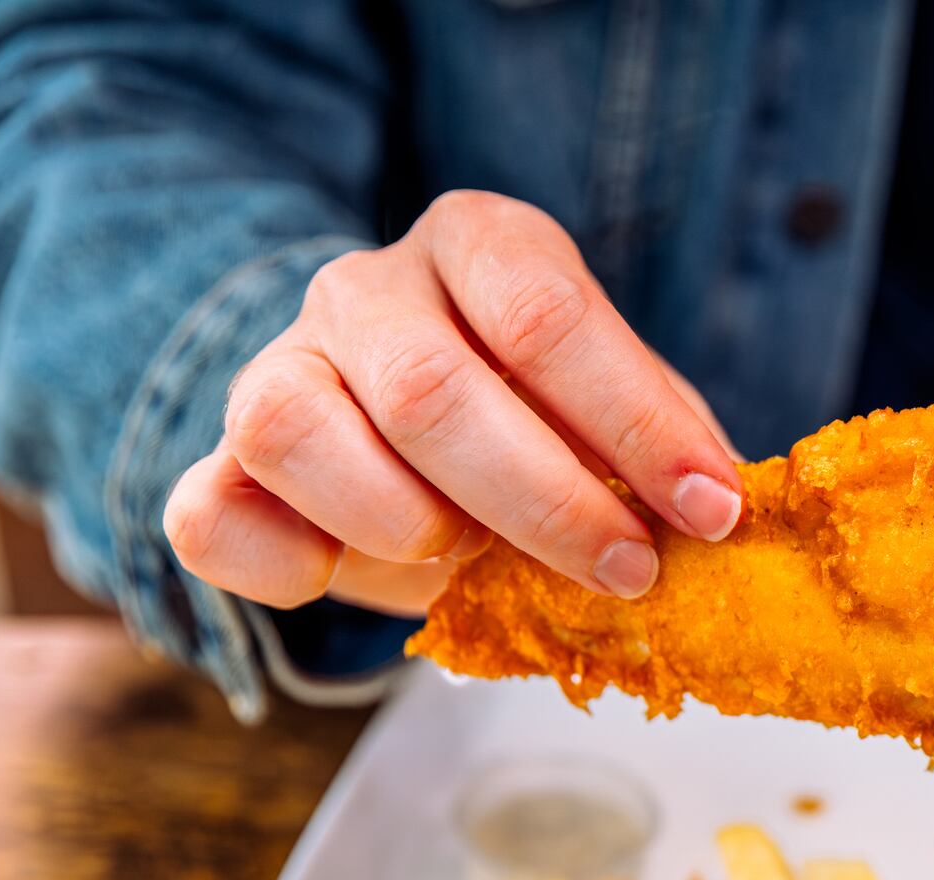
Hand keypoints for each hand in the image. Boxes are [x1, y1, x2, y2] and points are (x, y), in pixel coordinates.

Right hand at [165, 190, 741, 616]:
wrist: (427, 447)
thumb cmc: (548, 423)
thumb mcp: (622, 416)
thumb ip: (665, 445)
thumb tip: (721, 508)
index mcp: (481, 245)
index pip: (546, 315)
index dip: (637, 424)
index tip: (710, 511)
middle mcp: (365, 288)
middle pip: (431, 389)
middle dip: (548, 503)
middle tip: (629, 572)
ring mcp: (276, 369)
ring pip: (297, 434)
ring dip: (411, 527)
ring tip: (480, 563)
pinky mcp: (223, 465)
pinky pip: (213, 516)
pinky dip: (285, 567)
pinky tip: (356, 579)